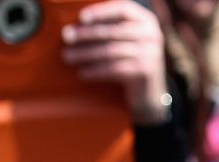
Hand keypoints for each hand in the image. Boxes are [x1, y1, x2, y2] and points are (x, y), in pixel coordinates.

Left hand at [62, 0, 168, 124]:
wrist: (150, 96)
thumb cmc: (132, 64)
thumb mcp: (128, 41)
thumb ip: (113, 28)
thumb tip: (77, 23)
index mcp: (147, 21)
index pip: (122, 9)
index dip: (100, 12)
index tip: (81, 18)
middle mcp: (152, 35)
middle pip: (112, 31)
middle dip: (86, 34)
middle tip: (66, 37)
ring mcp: (150, 54)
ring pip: (110, 51)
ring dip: (86, 54)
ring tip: (68, 57)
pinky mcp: (145, 72)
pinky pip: (114, 69)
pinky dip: (95, 71)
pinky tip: (82, 73)